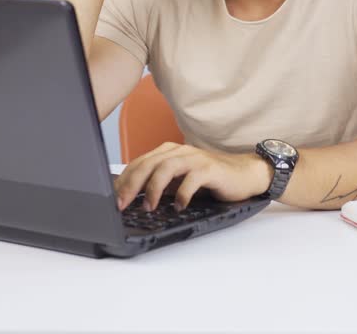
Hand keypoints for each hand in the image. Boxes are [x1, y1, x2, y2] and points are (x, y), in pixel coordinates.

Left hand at [114, 142, 272, 210]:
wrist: (244, 173)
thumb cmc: (210, 179)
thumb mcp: (179, 181)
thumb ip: (160, 185)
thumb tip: (132, 200)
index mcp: (168, 152)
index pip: (139, 163)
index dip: (123, 181)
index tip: (112, 199)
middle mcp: (179, 151)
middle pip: (148, 164)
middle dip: (131, 184)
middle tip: (121, 204)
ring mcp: (195, 158)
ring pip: (166, 167)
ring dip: (154, 188)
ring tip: (148, 206)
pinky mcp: (210, 168)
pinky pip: (192, 179)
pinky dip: (182, 193)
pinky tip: (178, 206)